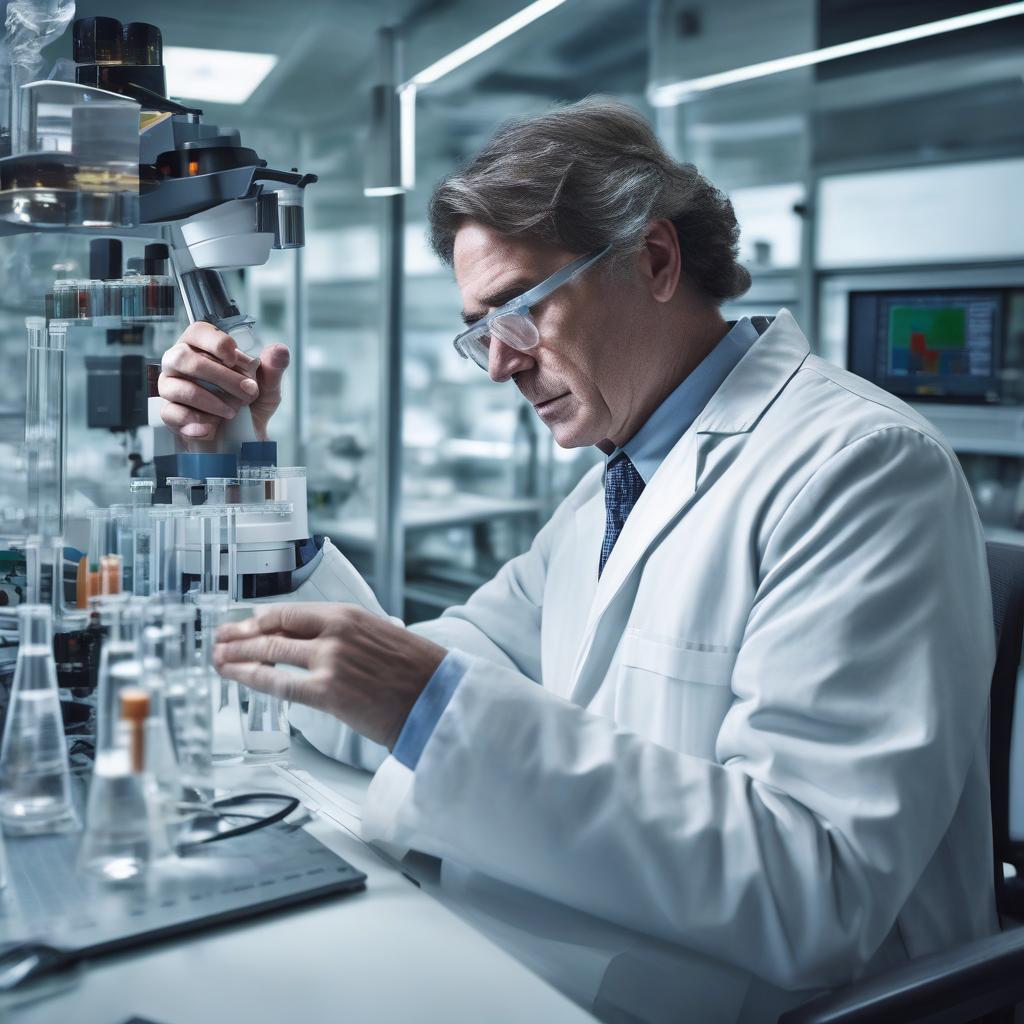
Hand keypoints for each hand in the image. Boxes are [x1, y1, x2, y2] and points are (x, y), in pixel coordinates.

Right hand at [158, 322, 289, 445]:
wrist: (241, 439)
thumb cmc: (248, 405)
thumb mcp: (267, 387)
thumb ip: (273, 368)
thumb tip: (280, 350)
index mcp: (201, 347)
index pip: (198, 331)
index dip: (217, 343)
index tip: (236, 360)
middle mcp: (180, 362)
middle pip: (185, 358)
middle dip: (221, 376)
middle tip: (247, 392)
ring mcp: (171, 387)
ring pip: (179, 387)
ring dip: (210, 401)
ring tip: (232, 412)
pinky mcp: (169, 413)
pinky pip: (172, 414)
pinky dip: (196, 422)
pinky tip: (212, 427)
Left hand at [213, 603, 446, 749]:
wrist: (437, 697)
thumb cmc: (416, 671)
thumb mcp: (379, 635)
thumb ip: (344, 635)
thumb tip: (314, 643)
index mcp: (347, 614)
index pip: (288, 612)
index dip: (257, 619)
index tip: (242, 624)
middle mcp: (334, 632)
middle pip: (273, 631)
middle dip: (239, 636)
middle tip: (219, 641)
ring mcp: (329, 661)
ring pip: (270, 655)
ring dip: (237, 657)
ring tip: (219, 660)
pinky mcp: (327, 692)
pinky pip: (279, 684)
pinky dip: (252, 680)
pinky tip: (237, 679)